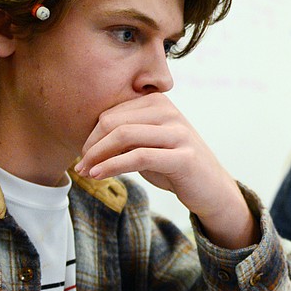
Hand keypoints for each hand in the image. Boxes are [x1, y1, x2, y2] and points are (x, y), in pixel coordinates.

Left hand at [76, 94, 256, 246]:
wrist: (211, 188)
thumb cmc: (174, 166)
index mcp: (158, 102)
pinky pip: (139, 157)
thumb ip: (125, 137)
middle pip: (114, 121)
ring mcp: (178, 132)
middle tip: (80, 165)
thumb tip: (87, 143)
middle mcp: (169, 111)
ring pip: (124, 136)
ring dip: (98, 155)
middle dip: (91, 144)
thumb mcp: (147, 146)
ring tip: (84, 171)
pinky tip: (98, 175)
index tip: (81, 154)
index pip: (112, 113)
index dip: (91, 134)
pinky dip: (113, 166)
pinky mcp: (183, 157)